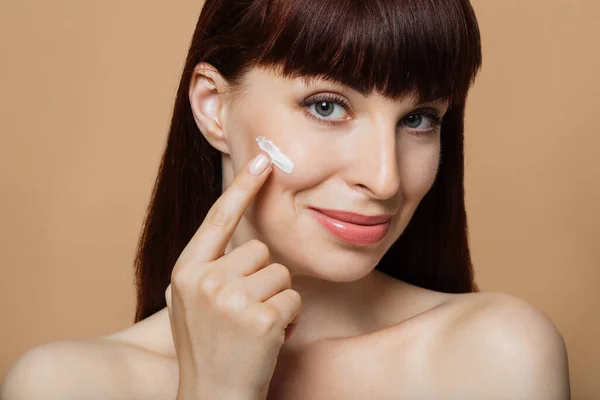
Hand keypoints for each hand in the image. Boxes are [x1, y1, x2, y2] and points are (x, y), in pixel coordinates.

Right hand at [165, 153, 302, 399]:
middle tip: (244, 312)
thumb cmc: (208, 347)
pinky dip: (288, 320)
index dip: (242, 187)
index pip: (218, 219)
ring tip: (253, 327)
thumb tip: (234, 238)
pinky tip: (267, 339)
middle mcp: (204, 280)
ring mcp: (230, 300)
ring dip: (275, 300)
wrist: (214, 397)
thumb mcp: (192, 303)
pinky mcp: (260, 319)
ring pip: (280, 274)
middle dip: (261, 279)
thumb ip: (207, 268)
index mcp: (186, 271)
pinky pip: (293, 300)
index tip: (263, 160)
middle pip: (259, 251)